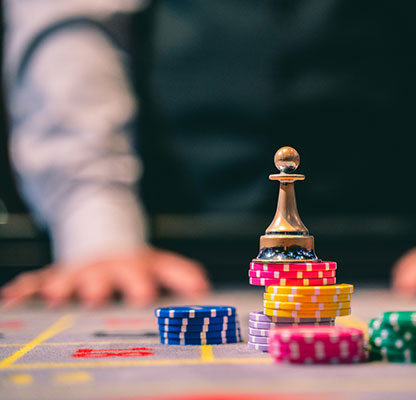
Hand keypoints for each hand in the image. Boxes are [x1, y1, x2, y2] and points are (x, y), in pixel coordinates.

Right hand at [1, 247, 210, 307]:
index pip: (138, 275)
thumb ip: (182, 274)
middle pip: (99, 277)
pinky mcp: (51, 278)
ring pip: (64, 280)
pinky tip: (12, 299)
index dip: (140, 284)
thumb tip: (204, 288)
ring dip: (59, 288)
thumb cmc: (134, 265)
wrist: (103, 245)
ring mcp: (75, 274)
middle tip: (93, 296)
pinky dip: (23, 291)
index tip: (142, 296)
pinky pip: (33, 283)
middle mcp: (101, 270)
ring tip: (51, 295)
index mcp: (130, 267)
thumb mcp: (160, 264)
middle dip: (96, 286)